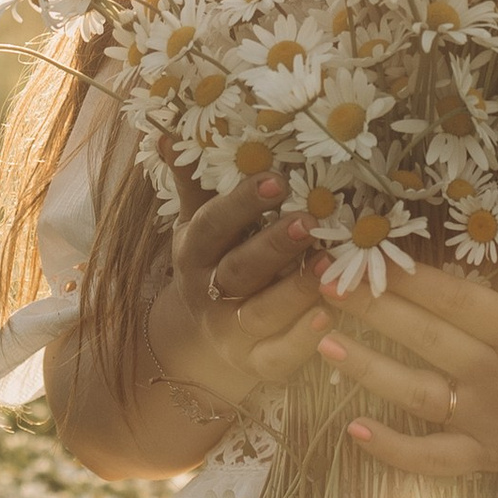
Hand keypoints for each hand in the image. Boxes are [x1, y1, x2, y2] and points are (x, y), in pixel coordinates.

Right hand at [150, 173, 332, 416]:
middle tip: (311, 219)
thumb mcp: (199, 222)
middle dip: (274, 246)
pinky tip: (330, 316)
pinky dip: (301, 340)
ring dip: (294, 291)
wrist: (203, 336)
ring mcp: (230, 332)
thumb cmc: (216, 260)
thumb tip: (167, 134)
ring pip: (260, 314)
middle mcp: (208, 292)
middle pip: (239, 270)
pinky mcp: (257, 363)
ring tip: (329, 266)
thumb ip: (193, 181)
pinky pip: (278, 356)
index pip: (213, 225)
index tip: (275, 178)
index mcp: (194, 251)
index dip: (241, 204)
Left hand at [315, 242, 497, 487]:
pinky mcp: (482, 456)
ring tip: (323, 342)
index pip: (454, 298)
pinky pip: (433, 458)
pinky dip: (394, 450)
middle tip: (324, 281)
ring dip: (369, 370)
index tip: (367, 253)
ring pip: (417, 394)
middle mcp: (496, 375)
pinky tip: (353, 429)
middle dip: (372, 308)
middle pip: (425, 338)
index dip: (408, 276)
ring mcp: (485, 420)